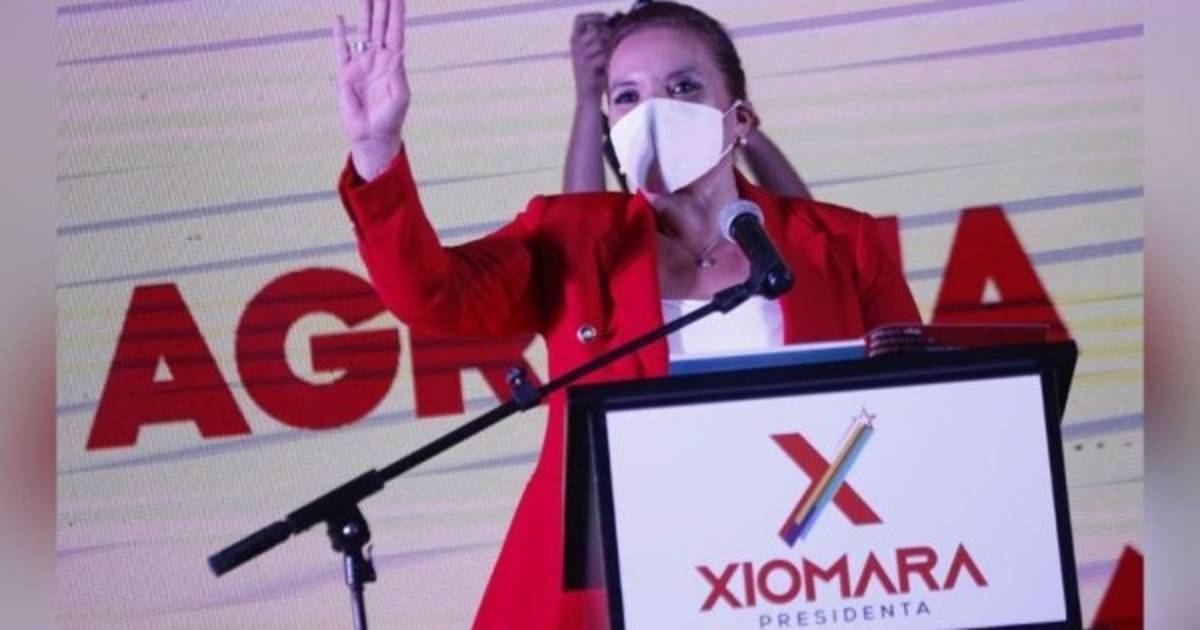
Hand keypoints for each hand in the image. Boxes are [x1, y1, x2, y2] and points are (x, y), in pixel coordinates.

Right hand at [334, 0, 408, 179]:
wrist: (372, 135)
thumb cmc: (391, 117)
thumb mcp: (400, 96)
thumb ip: (399, 74)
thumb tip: (400, 51)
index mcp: (393, 62)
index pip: (395, 31)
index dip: (396, 13)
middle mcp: (377, 58)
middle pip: (379, 25)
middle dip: (381, 5)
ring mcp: (360, 63)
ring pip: (362, 32)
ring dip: (364, 13)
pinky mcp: (344, 73)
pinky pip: (341, 49)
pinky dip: (339, 34)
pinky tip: (340, 18)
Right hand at [570, 13, 610, 103]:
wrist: (588, 98)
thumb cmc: (596, 74)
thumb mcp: (595, 53)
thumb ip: (602, 37)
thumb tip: (616, 20)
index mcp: (575, 41)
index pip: (579, 20)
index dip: (593, 16)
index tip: (607, 18)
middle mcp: (575, 48)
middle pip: (595, 30)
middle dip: (609, 33)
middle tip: (617, 42)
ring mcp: (580, 58)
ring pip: (600, 42)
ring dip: (611, 47)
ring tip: (615, 55)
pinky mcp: (587, 69)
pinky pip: (602, 56)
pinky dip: (610, 58)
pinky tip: (613, 64)